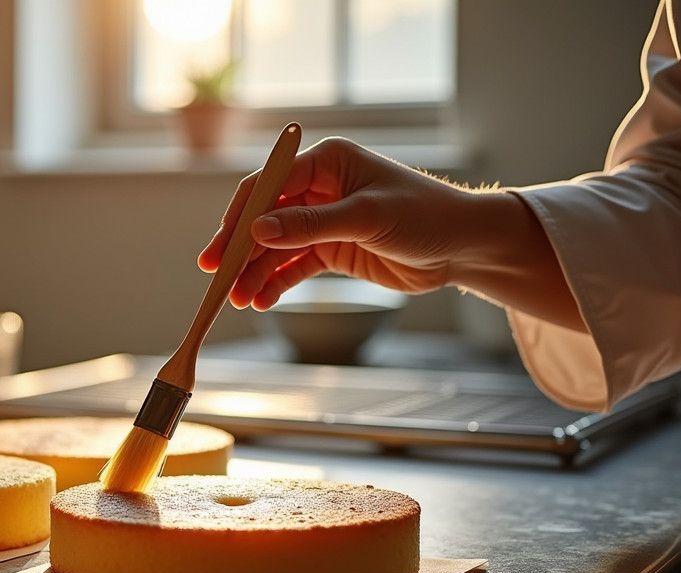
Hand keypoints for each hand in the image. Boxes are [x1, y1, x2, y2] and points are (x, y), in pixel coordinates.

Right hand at [199, 137, 466, 309]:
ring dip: (256, 272)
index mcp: (326, 163)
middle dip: (240, 249)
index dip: (240, 217)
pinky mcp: (331, 249)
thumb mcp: (366, 218)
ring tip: (240, 300)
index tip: (220, 248)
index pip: (268, 185)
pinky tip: (261, 301)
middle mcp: (319, 188)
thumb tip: (258, 230)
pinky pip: (293, 266)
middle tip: (217, 277)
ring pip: (275, 247)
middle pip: (265, 218)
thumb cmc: (425, 216)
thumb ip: (310, 225)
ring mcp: (323, 220)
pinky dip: (276, 283)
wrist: (463, 246)